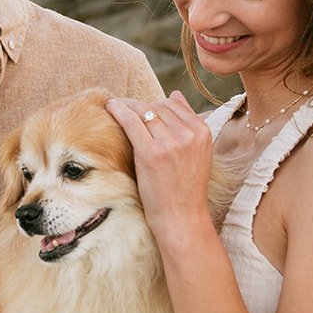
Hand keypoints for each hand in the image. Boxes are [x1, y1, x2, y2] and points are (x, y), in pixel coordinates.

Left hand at [105, 92, 215, 239]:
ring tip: (115, 106)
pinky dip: (119, 110)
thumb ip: (188, 124)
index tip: (141, 108)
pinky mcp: (150, 153)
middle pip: (158, 107)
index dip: (155, 105)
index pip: (174, 104)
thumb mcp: (198, 153)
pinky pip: (131, 121)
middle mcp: (188, 134)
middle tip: (123, 106)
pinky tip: (110, 107)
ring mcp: (170, 142)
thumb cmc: (186, 189)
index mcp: (202, 132)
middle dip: (140, 106)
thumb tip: (174, 95)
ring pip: (144, 111)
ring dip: (128, 107)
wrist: (182, 218)